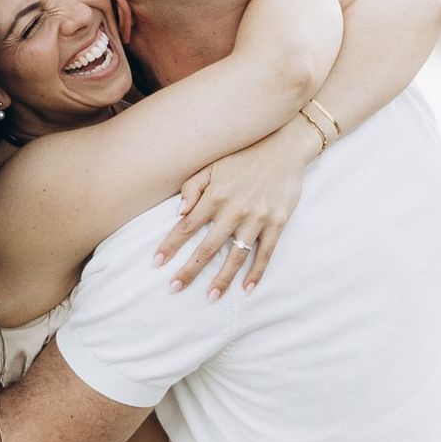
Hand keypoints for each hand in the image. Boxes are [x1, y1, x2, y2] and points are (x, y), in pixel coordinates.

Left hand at [157, 123, 310, 292]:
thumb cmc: (243, 155)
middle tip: (174, 288)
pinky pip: (266, 252)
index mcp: (215, 195)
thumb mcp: (212, 164)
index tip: (157, 263)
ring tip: (210, 297)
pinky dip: (257, 272)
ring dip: (222, 279)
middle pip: (207, 248)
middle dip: (189, 270)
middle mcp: (234, 210)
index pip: (186, 227)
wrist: (283, 145)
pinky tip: (247, 288)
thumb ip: (192, 187)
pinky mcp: (277, 222)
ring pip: (236, 255)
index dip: (170, 246)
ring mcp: (257, 218)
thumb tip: (178, 213)